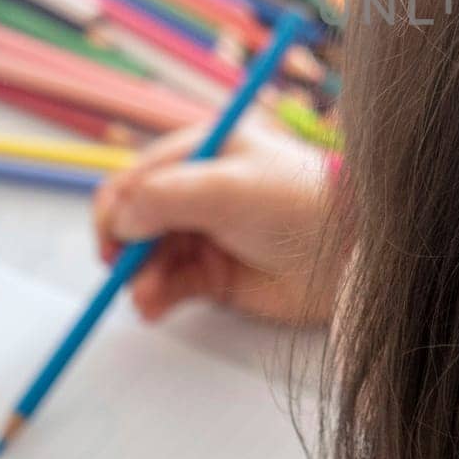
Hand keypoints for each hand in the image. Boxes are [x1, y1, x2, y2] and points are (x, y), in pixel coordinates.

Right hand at [92, 117, 345, 325]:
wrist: (347, 254)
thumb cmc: (295, 203)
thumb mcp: (227, 187)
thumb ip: (165, 196)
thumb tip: (119, 219)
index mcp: (202, 152)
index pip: (137, 175)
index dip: (116, 206)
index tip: (111, 237)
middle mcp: (198, 191)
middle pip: (135, 219)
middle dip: (124, 247)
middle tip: (125, 270)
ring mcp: (204, 234)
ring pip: (147, 257)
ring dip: (138, 277)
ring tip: (147, 297)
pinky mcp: (213, 274)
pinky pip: (167, 285)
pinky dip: (154, 296)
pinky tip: (153, 307)